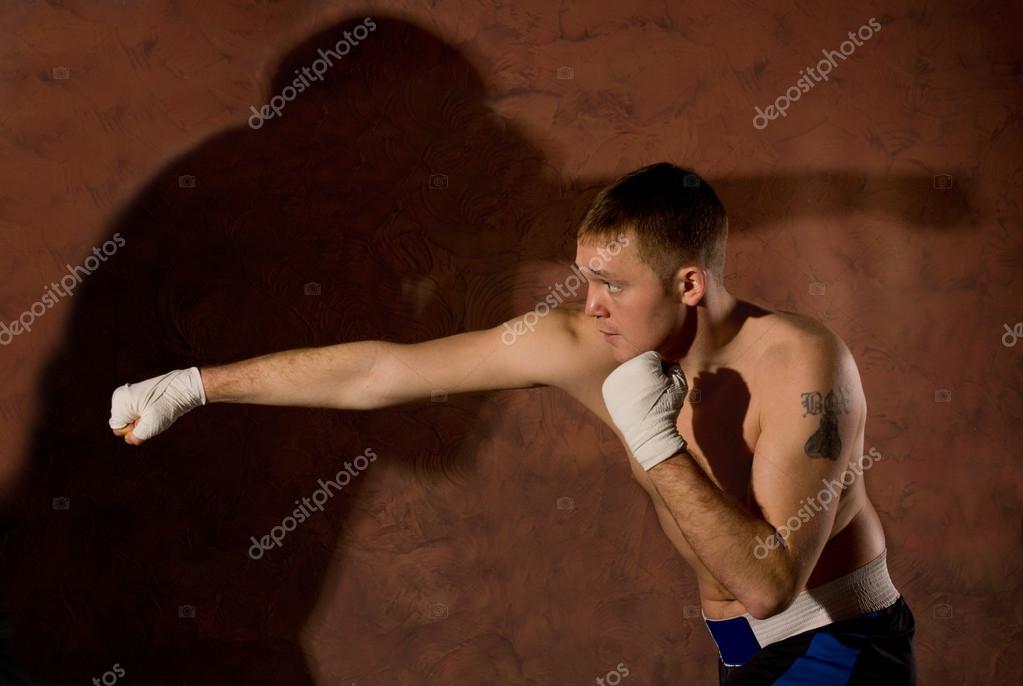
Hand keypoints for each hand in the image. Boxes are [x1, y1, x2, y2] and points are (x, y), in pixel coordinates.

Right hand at [109, 367, 206, 444]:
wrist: (183, 387)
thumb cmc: (167, 405)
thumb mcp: (151, 426)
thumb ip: (136, 437)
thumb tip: (129, 439)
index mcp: (120, 401)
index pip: (117, 428)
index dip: (131, 430)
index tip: (144, 421)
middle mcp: (121, 396)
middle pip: (123, 422)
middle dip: (136, 425)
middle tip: (152, 416)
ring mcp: (128, 394)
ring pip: (130, 418)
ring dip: (142, 420)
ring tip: (155, 411)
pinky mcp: (136, 394)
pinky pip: (136, 412)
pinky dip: (145, 414)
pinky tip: (156, 408)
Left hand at [601, 351, 688, 469]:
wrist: (648, 431)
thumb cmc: (666, 407)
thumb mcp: (680, 383)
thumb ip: (674, 365)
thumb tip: (668, 360)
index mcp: (642, 362)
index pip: (654, 356)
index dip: (662, 368)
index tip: (664, 381)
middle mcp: (624, 367)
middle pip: (639, 362)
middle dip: (647, 372)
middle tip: (653, 389)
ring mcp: (613, 378)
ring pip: (628, 371)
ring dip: (635, 378)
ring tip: (643, 395)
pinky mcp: (607, 389)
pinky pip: (619, 382)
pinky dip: (625, 388)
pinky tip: (633, 399)